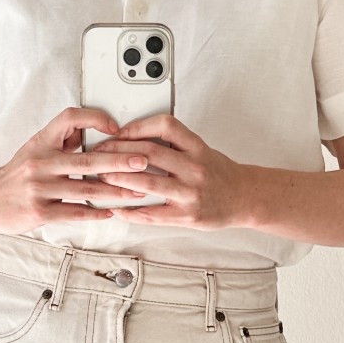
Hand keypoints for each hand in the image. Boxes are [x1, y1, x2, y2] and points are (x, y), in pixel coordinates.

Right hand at [0, 107, 155, 231]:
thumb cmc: (16, 173)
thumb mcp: (35, 148)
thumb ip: (63, 141)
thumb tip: (94, 133)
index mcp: (41, 142)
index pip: (69, 119)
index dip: (94, 119)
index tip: (116, 128)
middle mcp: (40, 162)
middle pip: (87, 159)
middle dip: (120, 160)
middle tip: (143, 161)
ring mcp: (40, 188)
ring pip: (86, 189)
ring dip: (115, 191)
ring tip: (136, 191)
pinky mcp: (40, 212)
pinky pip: (74, 212)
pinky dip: (95, 212)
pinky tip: (111, 212)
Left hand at [86, 114, 251, 228]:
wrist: (245, 198)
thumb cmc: (218, 172)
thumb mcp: (201, 149)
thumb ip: (174, 144)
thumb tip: (134, 139)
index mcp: (197, 147)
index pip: (166, 126)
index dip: (138, 127)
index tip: (118, 131)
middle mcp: (195, 168)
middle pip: (150, 154)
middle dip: (118, 152)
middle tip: (98, 153)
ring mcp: (190, 193)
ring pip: (147, 182)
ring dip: (118, 179)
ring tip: (101, 176)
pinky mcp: (186, 216)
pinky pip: (152, 214)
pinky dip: (130, 211)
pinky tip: (116, 208)